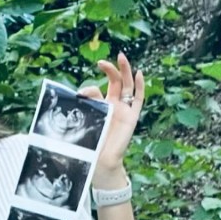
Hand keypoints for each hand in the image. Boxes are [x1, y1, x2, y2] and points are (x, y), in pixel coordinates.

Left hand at [78, 52, 143, 184]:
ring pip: (128, 86)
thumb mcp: (84, 122)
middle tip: (102, 62)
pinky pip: (138, 99)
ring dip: (125, 71)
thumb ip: (83, 107)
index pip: (97, 89)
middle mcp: (114, 105)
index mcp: (101, 106)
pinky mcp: (132, 117)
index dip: (89, 88)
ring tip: (121, 58)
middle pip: (116, 81)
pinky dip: (140, 86)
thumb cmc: (90, 146)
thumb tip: (80, 93)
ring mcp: (124, 110)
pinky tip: (139, 74)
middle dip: (110, 70)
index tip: (80, 93)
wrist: (101, 162)